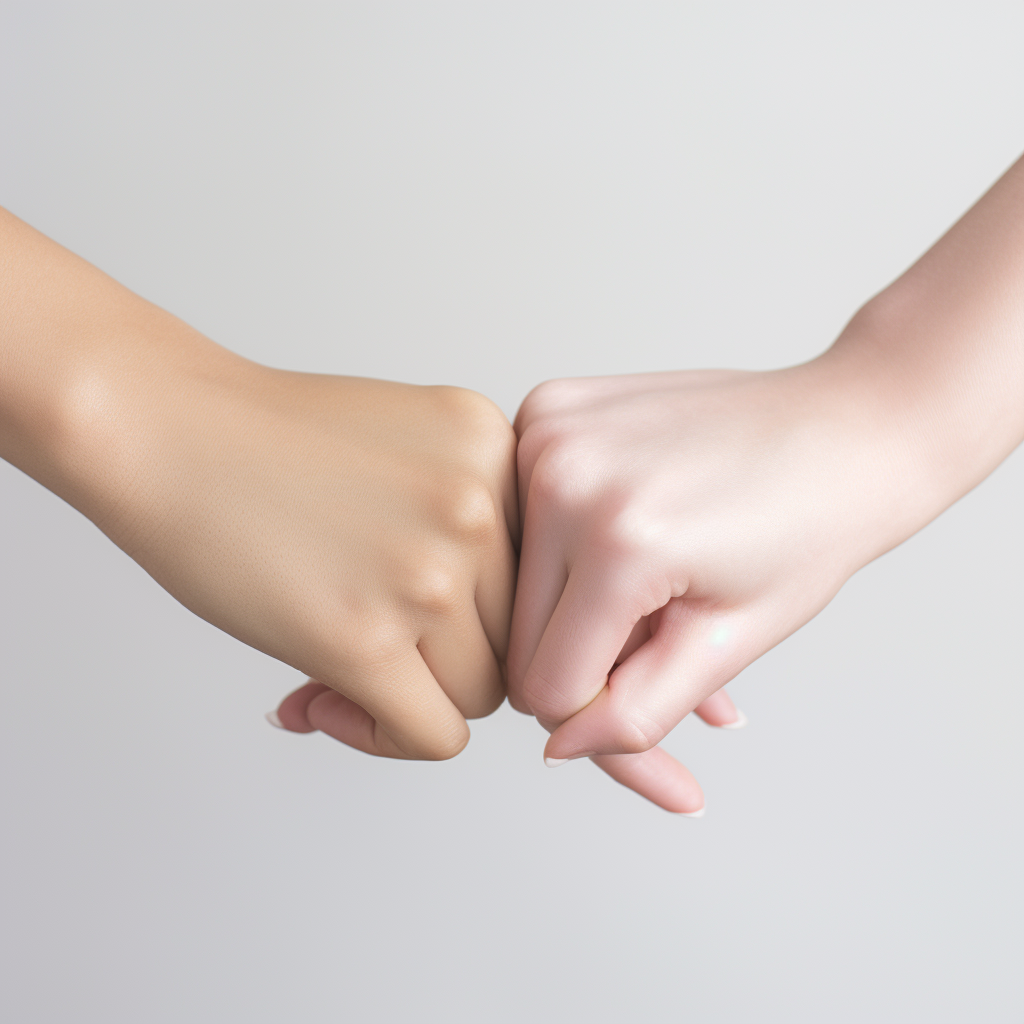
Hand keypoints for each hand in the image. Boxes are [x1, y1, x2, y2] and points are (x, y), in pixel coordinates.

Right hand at [77, 362, 518, 758]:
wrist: (167, 429)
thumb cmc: (273, 443)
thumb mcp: (410, 447)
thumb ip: (466, 528)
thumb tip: (484, 648)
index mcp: (495, 449)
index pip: (541, 571)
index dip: (489, 607)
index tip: (428, 618)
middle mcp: (477, 505)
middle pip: (519, 636)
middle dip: (455, 655)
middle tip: (384, 647)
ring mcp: (426, 571)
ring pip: (482, 693)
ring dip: (419, 695)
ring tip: (341, 664)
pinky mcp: (364, 638)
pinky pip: (433, 736)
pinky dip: (385, 736)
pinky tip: (325, 697)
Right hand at [508, 356, 942, 810]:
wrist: (843, 427)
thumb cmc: (808, 529)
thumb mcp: (732, 641)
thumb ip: (640, 712)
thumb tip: (558, 749)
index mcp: (618, 540)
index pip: (547, 689)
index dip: (601, 716)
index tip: (658, 701)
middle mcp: (563, 473)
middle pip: (522, 636)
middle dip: (588, 661)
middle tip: (663, 639)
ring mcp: (547, 430)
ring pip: (518, 580)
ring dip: (579, 605)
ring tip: (658, 590)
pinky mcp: (546, 409)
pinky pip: (527, 513)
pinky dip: (571, 544)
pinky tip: (633, 537)